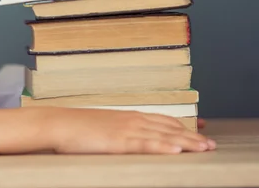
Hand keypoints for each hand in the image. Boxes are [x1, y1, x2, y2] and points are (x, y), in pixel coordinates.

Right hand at [0, 107, 215, 154]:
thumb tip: (124, 139)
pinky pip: (145, 144)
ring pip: (163, 135)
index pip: (162, 121)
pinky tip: (178, 149)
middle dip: (192, 136)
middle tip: (210, 143)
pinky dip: (163, 145)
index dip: (183, 127)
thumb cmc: (75, 128)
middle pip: (168, 127)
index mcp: (127, 117)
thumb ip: (117, 132)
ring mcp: (125, 130)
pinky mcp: (118, 141)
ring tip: (204, 148)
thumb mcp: (101, 128)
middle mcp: (130, 120)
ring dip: (186, 141)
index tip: (200, 131)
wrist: (57, 124)